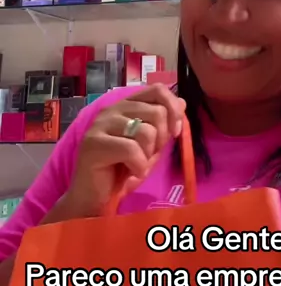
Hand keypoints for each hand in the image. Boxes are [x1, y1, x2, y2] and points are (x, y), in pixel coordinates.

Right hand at [67, 84, 185, 217]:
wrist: (95, 195)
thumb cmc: (123, 169)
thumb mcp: (151, 145)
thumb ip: (163, 124)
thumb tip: (182, 102)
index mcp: (126, 105)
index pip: (157, 90)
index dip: (173, 108)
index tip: (174, 132)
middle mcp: (112, 109)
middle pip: (156, 112)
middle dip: (161, 139)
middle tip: (148, 155)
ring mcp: (101, 125)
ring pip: (146, 131)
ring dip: (148, 154)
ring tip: (137, 164)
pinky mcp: (93, 143)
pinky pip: (132, 150)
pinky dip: (139, 166)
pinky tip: (132, 173)